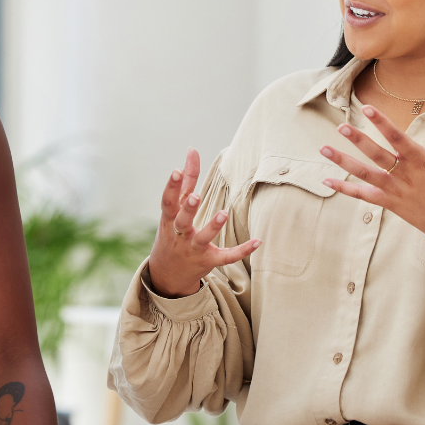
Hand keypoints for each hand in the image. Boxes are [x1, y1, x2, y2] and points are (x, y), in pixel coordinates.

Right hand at [147, 148, 258, 297]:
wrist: (167, 274)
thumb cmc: (173, 233)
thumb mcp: (173, 210)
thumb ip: (185, 181)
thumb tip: (192, 150)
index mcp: (169, 219)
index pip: (168, 201)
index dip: (171, 186)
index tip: (176, 170)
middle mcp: (179, 234)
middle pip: (182, 221)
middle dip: (188, 208)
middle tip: (195, 196)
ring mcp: (193, 249)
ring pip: (202, 239)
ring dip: (212, 227)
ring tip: (223, 213)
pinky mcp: (208, 261)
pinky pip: (225, 257)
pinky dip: (241, 250)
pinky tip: (258, 241)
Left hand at [319, 100, 424, 253]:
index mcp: (422, 161)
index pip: (398, 138)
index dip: (383, 123)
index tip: (368, 108)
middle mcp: (405, 175)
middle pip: (377, 155)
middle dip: (358, 140)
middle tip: (341, 126)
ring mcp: (395, 191)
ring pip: (365, 174)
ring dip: (343, 162)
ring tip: (324, 149)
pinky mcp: (389, 204)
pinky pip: (363, 196)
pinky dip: (345, 188)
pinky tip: (327, 180)